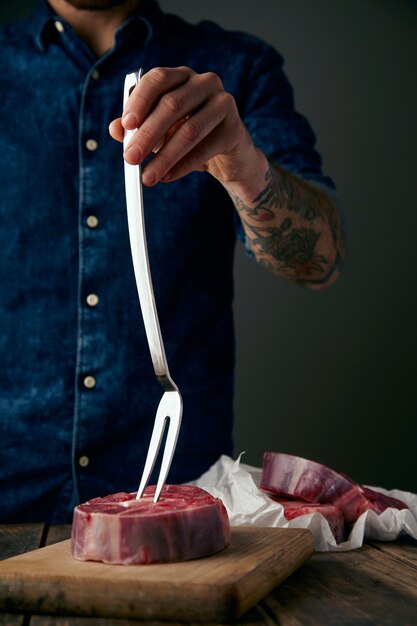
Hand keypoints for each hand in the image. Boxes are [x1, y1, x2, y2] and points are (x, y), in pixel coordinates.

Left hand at [108, 66, 256, 185]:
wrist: (228, 157)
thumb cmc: (189, 138)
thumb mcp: (160, 133)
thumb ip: (137, 129)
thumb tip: (114, 129)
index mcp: (182, 76)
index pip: (158, 79)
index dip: (140, 100)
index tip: (126, 126)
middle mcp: (205, 83)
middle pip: (172, 105)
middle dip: (147, 135)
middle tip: (130, 159)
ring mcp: (223, 103)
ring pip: (189, 130)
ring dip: (164, 157)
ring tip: (148, 177)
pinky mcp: (235, 129)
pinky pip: (205, 149)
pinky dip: (182, 166)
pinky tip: (167, 177)